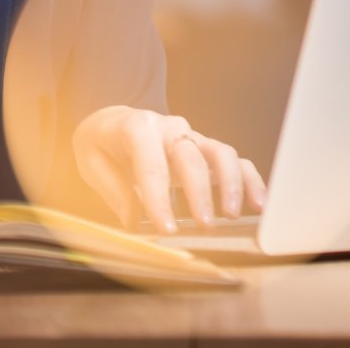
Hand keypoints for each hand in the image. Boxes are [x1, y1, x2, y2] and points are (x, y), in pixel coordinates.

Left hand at [72, 106, 267, 233]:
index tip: (166, 228)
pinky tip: (258, 205)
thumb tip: (132, 221)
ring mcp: (192, 137)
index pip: (151, 164)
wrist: (113, 122)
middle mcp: (170, 128)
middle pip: (190, 158)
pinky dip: (249, 180)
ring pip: (220, 153)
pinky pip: (235, 161)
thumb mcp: (92, 162)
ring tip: (232, 215)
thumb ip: (113, 190)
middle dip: (199, 193)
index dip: (159, 198)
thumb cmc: (101, 143)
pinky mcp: (206, 149)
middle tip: (204, 226)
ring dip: (230, 184)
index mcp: (137, 127)